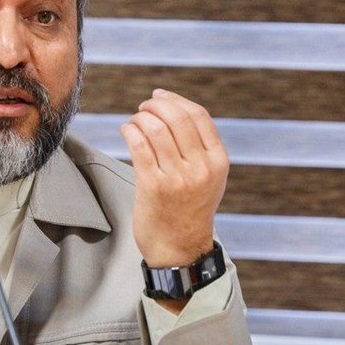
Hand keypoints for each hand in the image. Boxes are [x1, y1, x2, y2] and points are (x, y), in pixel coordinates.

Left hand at [119, 89, 228, 267]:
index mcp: (218, 162)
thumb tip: (172, 107)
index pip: (198, 116)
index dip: (176, 100)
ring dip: (140, 118)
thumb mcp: (208, 178)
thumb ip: (199, 147)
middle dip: (155, 105)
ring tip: (134, 122)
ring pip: (156, 129)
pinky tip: (126, 131)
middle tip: (143, 107)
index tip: (160, 96)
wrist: (180, 248)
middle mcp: (200, 168)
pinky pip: (139, 146)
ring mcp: (177, 178)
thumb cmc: (189, 209)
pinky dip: (130, 131)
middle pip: (176, 118)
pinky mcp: (153, 187)